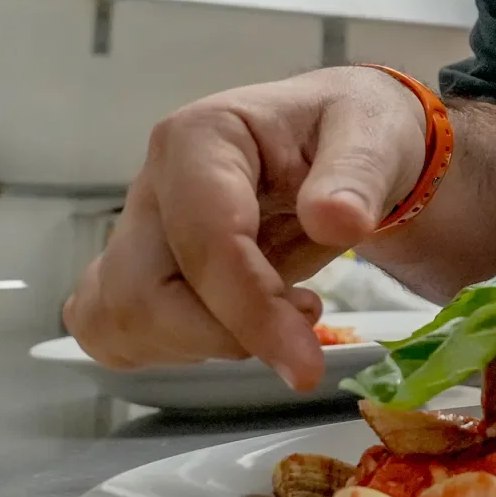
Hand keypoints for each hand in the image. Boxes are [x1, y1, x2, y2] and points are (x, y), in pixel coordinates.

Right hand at [63, 67, 428, 388]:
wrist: (342, 140)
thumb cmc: (353, 131)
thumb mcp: (378, 135)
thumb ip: (359, 175)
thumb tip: (337, 221)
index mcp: (200, 137)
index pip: (206, 243)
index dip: (251, 311)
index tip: (305, 365)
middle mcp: (152, 183)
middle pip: (141, 296)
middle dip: (221, 336)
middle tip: (303, 320)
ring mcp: (136, 229)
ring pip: (124, 323)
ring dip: (202, 344)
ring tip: (278, 310)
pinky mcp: (137, 268)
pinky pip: (117, 332)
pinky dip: (173, 348)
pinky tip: (232, 323)